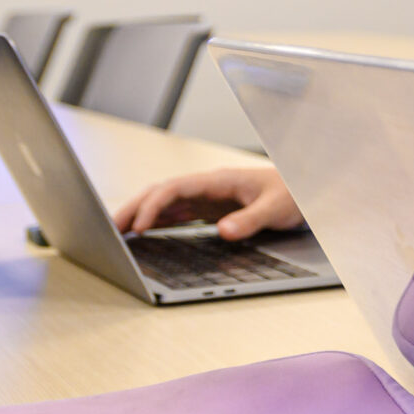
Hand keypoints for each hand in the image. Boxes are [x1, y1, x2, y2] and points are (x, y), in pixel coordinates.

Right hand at [109, 165, 300, 239]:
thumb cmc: (291, 195)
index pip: (175, 189)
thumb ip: (251, 220)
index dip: (154, 206)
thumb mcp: (276, 209)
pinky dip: (155, 220)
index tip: (140, 227)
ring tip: (115, 232)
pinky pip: (175, 212)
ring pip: (164, 202)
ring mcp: (206, 197)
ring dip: (139, 214)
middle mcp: (207, 187)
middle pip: (161, 193)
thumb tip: (223, 232)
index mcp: (218, 181)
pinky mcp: (208, 208)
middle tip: (109, 229)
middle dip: (134, 208)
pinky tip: (141, 232)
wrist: (304, 191)